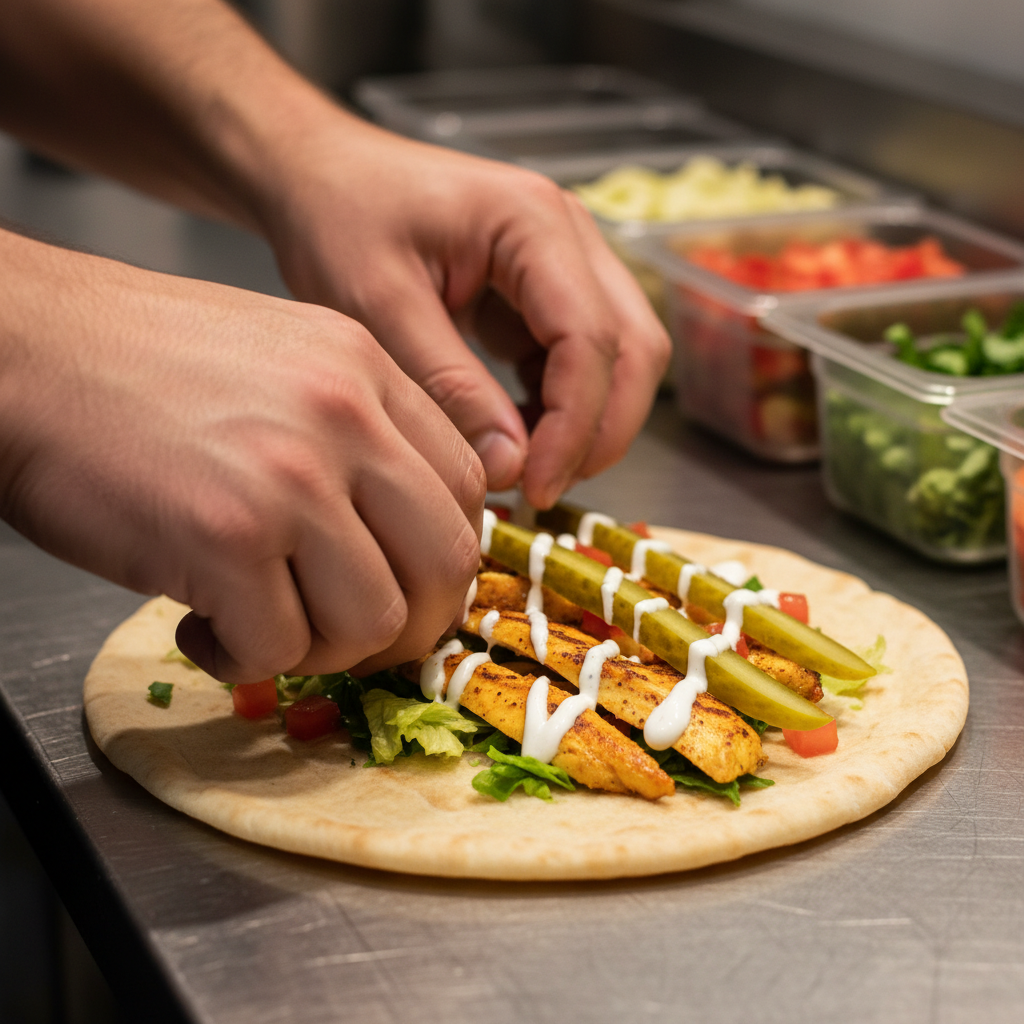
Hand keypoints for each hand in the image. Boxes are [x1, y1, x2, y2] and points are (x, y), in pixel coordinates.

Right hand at [0, 229, 484, 682]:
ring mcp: (290, 479)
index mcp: (366, 369)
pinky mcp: (225, 538)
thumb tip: (405, 527)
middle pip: (447, 561)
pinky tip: (206, 627)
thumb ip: (361, 430)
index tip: (406, 584)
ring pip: (374, 620)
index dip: (443, 555)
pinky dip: (247, 658)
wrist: (21, 350)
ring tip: (267, 625)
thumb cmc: (138, 364)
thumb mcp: (284, 358)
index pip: (467, 485)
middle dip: (413, 623)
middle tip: (358, 637)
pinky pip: (280, 647)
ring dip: (325, 650)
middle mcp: (345, 418)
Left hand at [254, 118, 671, 507]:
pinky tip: (516, 436)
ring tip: (526, 468)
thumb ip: (450, 386)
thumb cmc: (340, 219)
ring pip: (622, 358)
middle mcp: (569, 234)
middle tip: (543, 489)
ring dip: (588, 422)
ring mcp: (567, 261)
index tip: (536, 485)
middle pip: (635, 349)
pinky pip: (581, 359)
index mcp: (533, 222)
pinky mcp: (549, 291)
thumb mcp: (380, 306)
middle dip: (601, 431)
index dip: (575, 426)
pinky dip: (562, 408)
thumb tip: (510, 466)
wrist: (321, 176)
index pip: (590, 339)